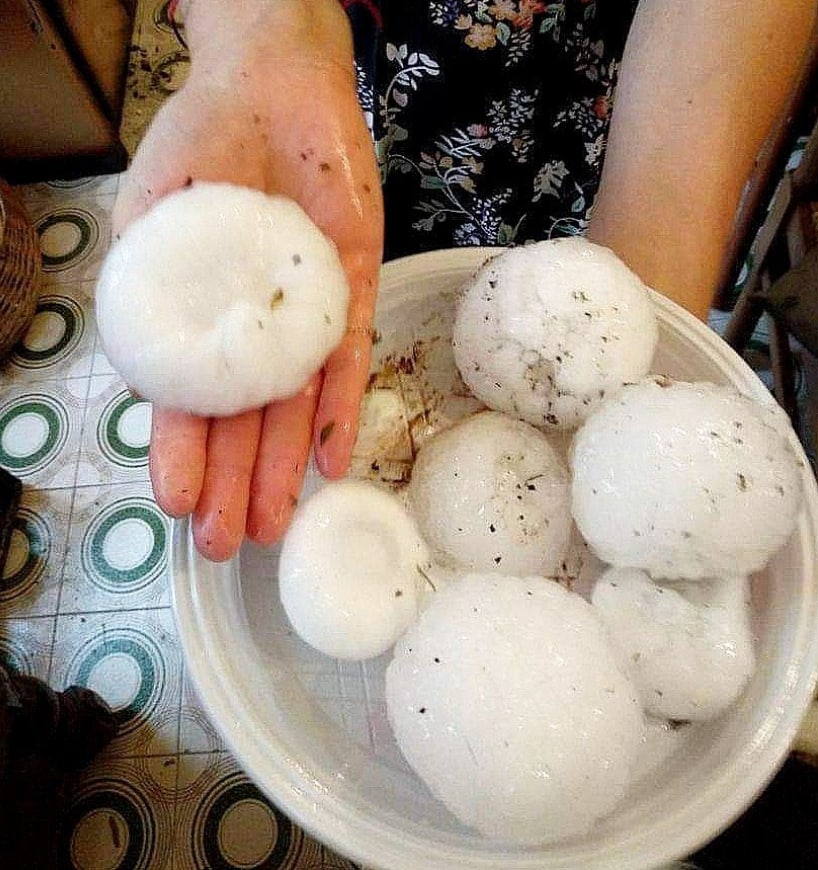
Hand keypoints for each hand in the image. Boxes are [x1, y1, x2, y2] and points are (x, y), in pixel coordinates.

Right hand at [112, 0, 383, 560]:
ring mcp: (302, 319)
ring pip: (294, 407)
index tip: (176, 505)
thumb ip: (147, 292)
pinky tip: (332, 459)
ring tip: (273, 522)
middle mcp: (251, 332)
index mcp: (198, 322)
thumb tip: (146, 378)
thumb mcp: (150, 221)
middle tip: (229, 544)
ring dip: (284, 466)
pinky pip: (347, 358)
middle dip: (235, 483)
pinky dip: (340, 407)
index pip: (188, 402)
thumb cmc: (198, 148)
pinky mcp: (350, 293)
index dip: (182, 454)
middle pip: (244, 421)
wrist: (268, 89)